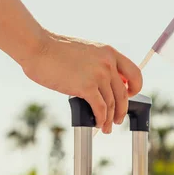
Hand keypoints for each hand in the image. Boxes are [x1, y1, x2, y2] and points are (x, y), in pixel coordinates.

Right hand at [21, 29, 142, 133]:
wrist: (37, 47)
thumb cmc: (55, 50)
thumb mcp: (86, 52)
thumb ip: (98, 64)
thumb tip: (102, 84)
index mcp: (110, 53)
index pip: (135, 73)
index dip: (135, 87)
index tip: (129, 96)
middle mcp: (108, 63)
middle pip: (123, 93)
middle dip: (122, 110)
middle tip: (118, 120)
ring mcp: (98, 75)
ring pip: (112, 104)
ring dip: (110, 119)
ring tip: (106, 127)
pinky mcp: (86, 87)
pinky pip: (100, 108)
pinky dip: (101, 119)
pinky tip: (98, 124)